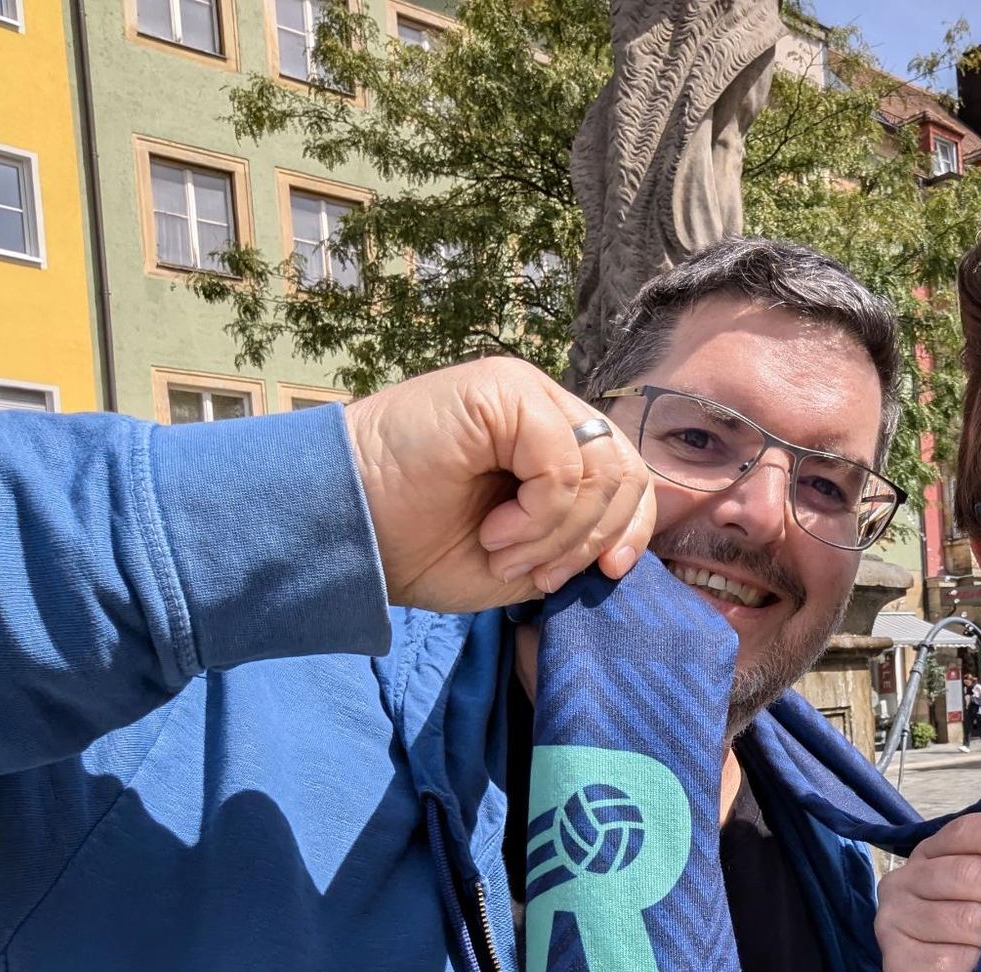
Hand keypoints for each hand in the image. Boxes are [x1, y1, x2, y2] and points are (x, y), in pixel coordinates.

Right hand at [344, 357, 655, 611]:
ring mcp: (524, 392)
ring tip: (505, 552)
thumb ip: (577, 539)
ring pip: (598, 471)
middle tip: (538, 574)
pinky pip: (562, 463)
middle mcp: (544, 408)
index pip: (628, 473)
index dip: (632, 527)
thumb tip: (628, 545)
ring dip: (558, 534)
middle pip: (623, 472)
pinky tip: (496, 532)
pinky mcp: (502, 389)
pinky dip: (539, 515)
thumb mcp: (523, 557)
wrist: (349, 533)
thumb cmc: (421, 545)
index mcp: (552, 442)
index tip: (608, 573)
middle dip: (590, 540)